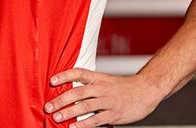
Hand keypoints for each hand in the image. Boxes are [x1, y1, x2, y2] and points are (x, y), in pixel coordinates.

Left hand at [43, 68, 162, 126]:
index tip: (52, 80)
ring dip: (69, 112)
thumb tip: (69, 92)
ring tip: (57, 117)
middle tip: (48, 106)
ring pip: (85, 106)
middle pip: (78, 92)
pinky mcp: (114, 114)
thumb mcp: (106, 81)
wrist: (146, 91)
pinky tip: (73, 127)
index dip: (65, 76)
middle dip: (61, 99)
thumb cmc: (123, 88)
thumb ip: (90, 86)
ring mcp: (108, 101)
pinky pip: (96, 119)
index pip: (79, 73)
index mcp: (99, 78)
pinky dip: (83, 124)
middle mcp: (102, 88)